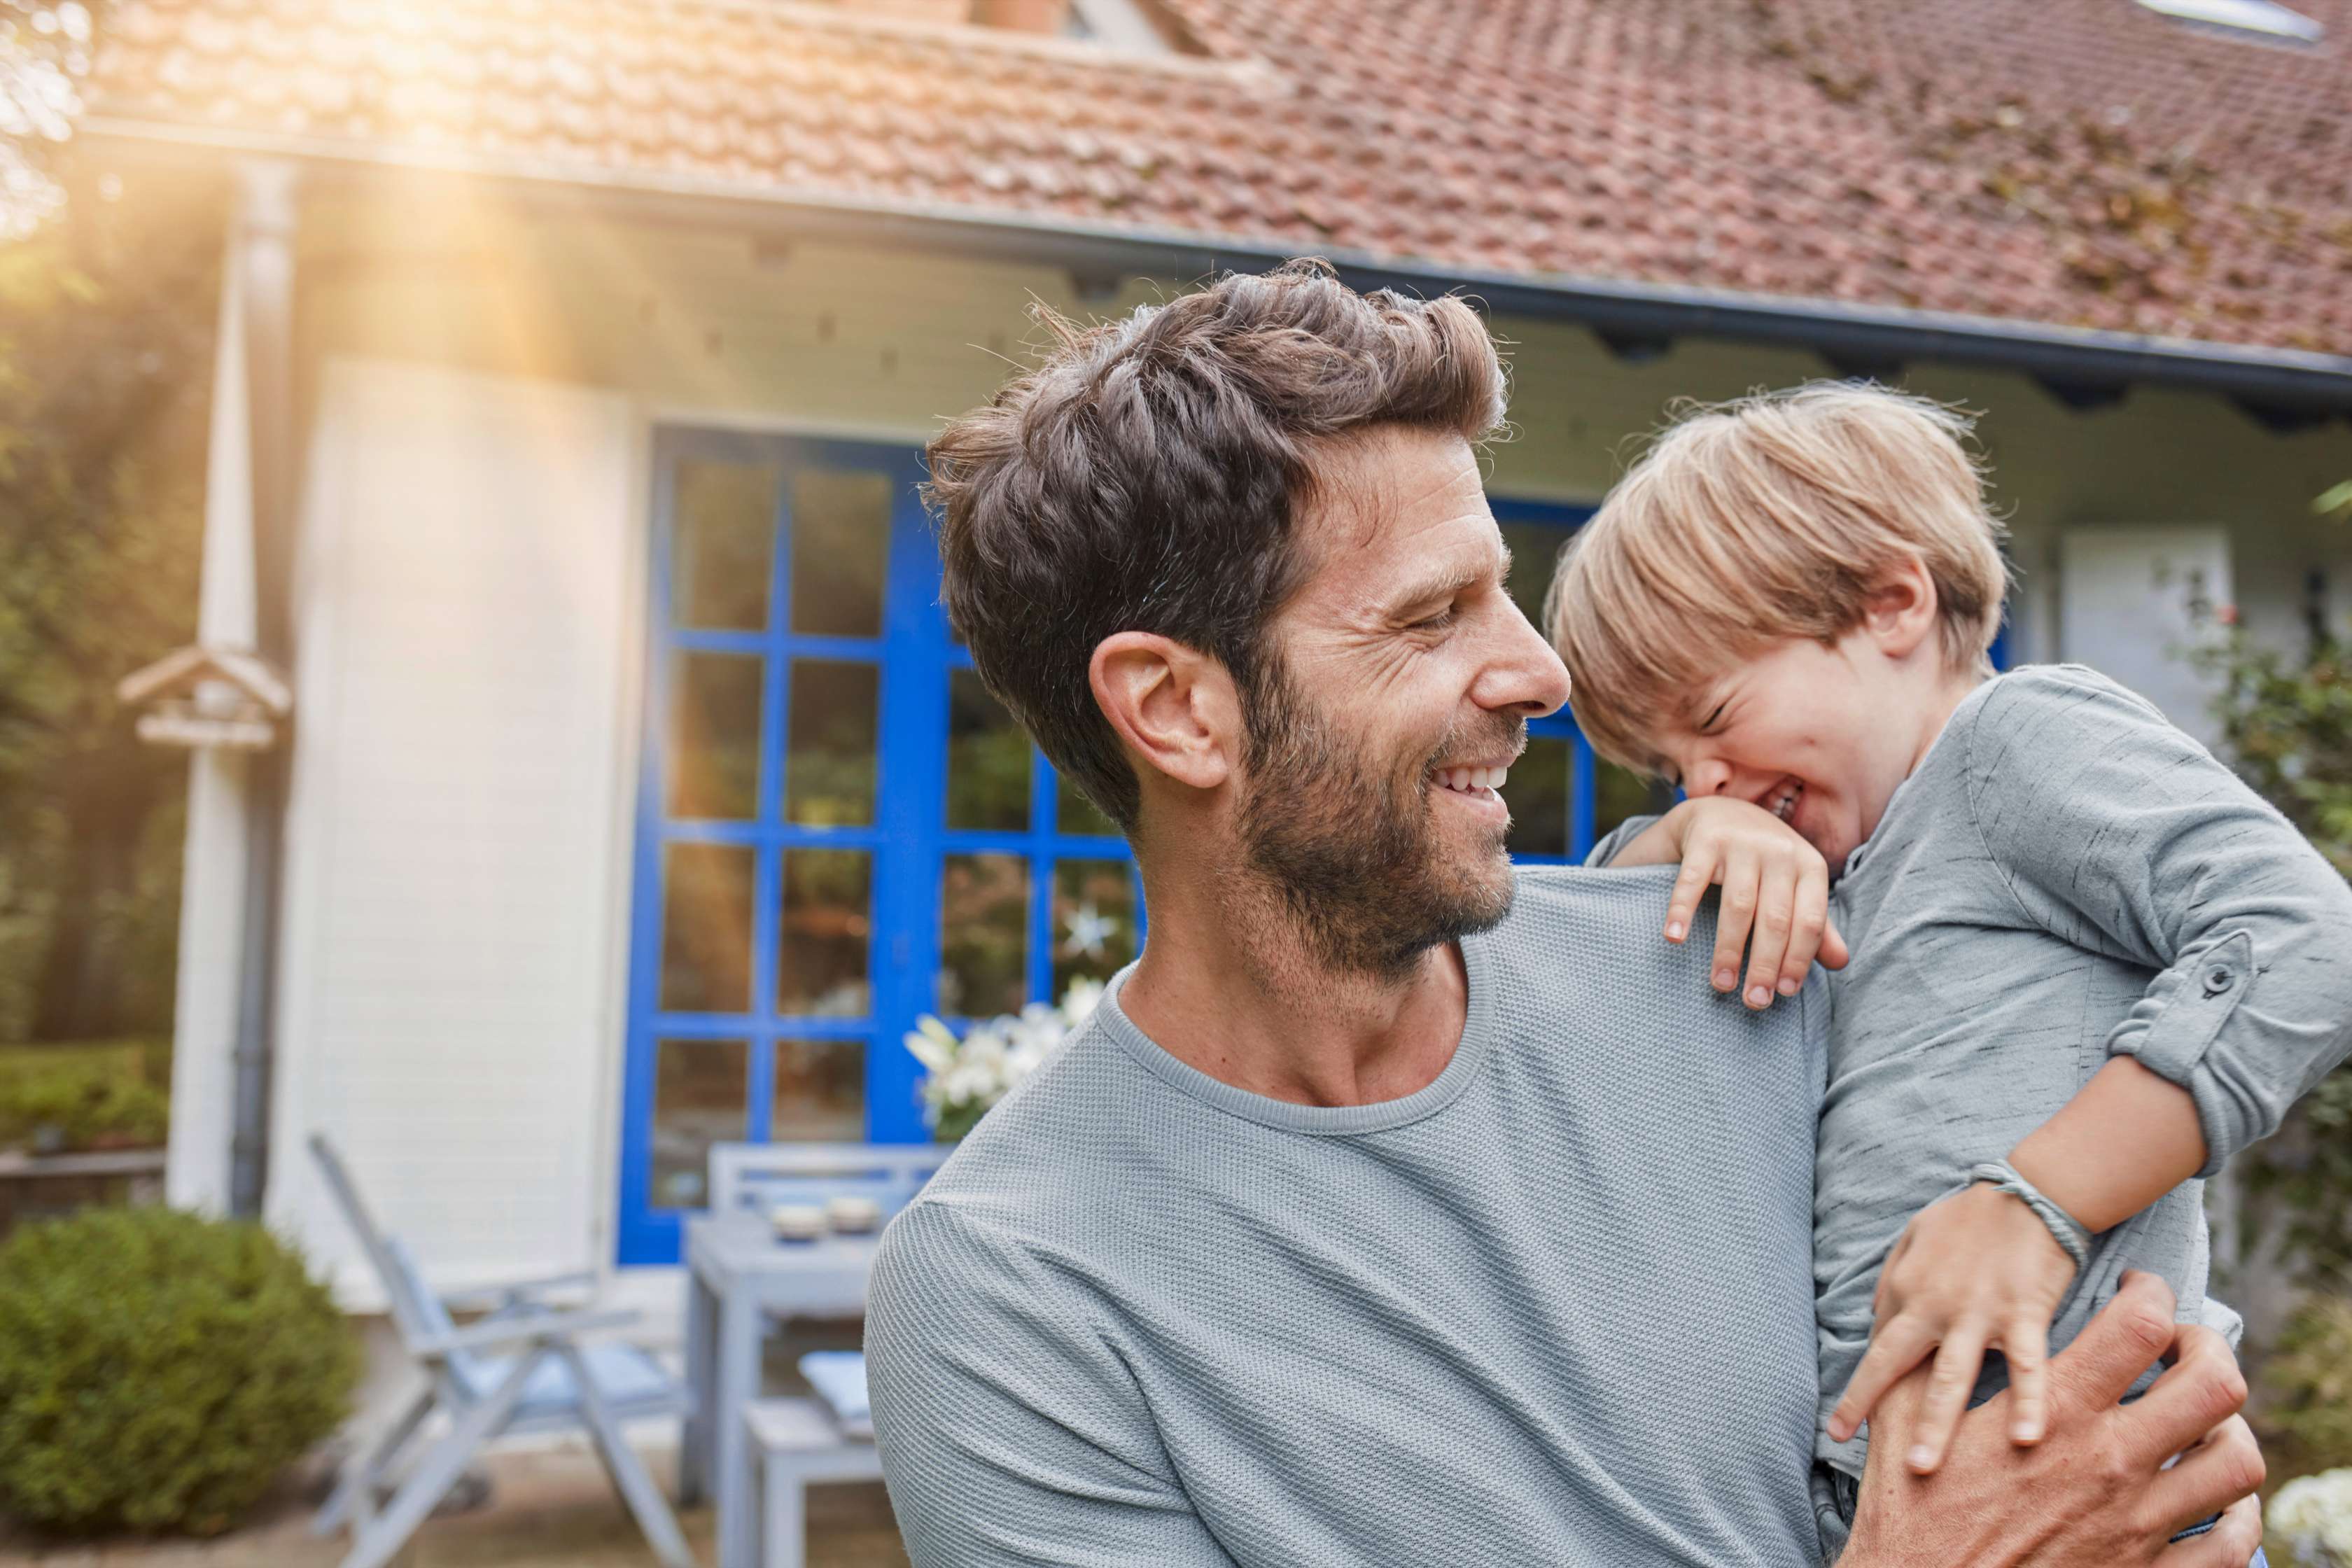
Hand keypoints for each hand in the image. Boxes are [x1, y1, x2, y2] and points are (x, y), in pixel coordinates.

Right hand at [1657, 797, 1849, 1006]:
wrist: (1724, 812)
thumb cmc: (1767, 864)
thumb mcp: (1797, 888)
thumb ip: (1816, 926)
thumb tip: (1841, 963)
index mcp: (1809, 866)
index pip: (1810, 921)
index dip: (1798, 960)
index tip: (1783, 994)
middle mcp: (1780, 851)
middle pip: (1776, 919)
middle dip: (1765, 965)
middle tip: (1754, 1001)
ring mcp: (1742, 842)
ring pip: (1738, 906)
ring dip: (1729, 950)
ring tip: (1721, 985)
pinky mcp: (1705, 839)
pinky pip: (1692, 881)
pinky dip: (1681, 911)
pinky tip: (1674, 940)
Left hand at [1829, 1181, 2080, 1470]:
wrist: (2028, 1193)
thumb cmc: (1969, 1217)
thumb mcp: (1914, 1236)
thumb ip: (1891, 1278)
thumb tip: (1873, 1319)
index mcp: (1905, 1288)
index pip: (1878, 1347)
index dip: (1863, 1387)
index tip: (1845, 1426)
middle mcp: (1933, 1304)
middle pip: (1895, 1365)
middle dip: (1873, 1409)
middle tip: (1855, 1454)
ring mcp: (1977, 1312)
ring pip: (1950, 1377)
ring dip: (1935, 1424)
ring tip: (1923, 1467)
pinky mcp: (2023, 1314)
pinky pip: (2026, 1366)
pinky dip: (2027, 1402)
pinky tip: (2025, 1440)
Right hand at [1840, 1272, 2263, 1567]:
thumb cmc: (1909, 1513)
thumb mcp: (1902, 1423)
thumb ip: (1921, 1369)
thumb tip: (1914, 1322)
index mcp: (2055, 1411)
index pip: (2141, 1324)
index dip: (2151, 1293)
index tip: (2137, 1293)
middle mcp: (2110, 1459)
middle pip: (2214, 1384)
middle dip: (2210, 1351)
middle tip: (2183, 1349)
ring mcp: (2137, 1520)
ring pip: (2236, 1461)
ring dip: (2228, 1432)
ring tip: (2201, 1424)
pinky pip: (2231, 1544)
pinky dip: (2239, 1518)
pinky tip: (2219, 1503)